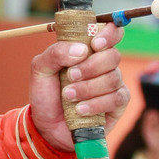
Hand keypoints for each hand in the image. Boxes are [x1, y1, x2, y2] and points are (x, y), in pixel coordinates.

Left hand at [29, 22, 128, 152]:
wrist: (46, 126)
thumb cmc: (46, 94)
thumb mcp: (41, 69)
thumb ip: (55, 53)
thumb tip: (82, 49)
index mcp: (88, 50)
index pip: (111, 32)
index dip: (109, 34)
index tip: (95, 44)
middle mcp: (104, 65)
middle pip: (113, 56)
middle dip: (91, 66)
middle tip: (71, 76)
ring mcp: (113, 84)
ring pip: (113, 78)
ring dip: (88, 88)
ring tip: (69, 96)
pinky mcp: (117, 104)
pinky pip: (117, 98)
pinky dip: (96, 104)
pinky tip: (80, 109)